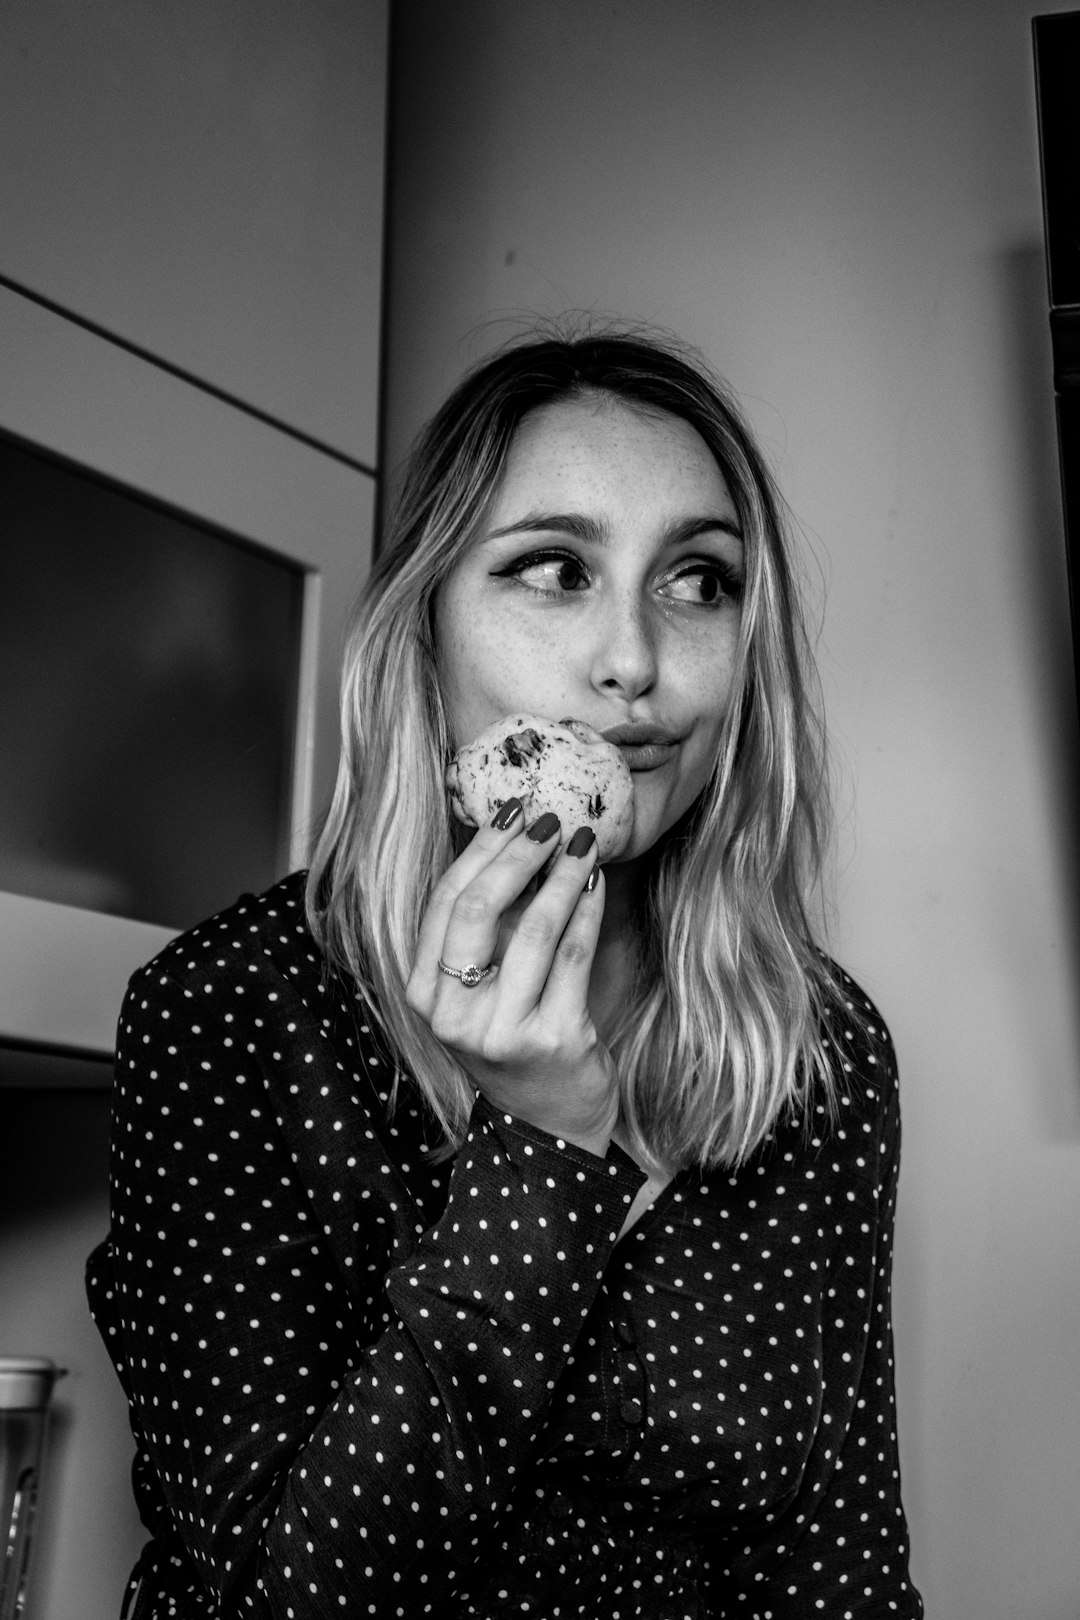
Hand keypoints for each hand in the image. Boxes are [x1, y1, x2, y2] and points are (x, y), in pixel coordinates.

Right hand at [405, 801, 616, 1154]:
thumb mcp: (478, 989)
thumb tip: (513, 841)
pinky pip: (574, 957)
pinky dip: (588, 912)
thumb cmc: (514, 1038)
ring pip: (533, 930)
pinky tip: (597, 885)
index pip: (443, 904)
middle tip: (550, 821)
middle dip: (518, 856)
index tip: (511, 811)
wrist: (550, 1124)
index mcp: (421, 994)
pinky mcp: (553, 1038)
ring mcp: (501, 1030)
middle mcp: (452, 1015)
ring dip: (562, 878)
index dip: (479, 851)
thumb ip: (483, 929)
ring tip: (583, 844)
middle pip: (477, 911)